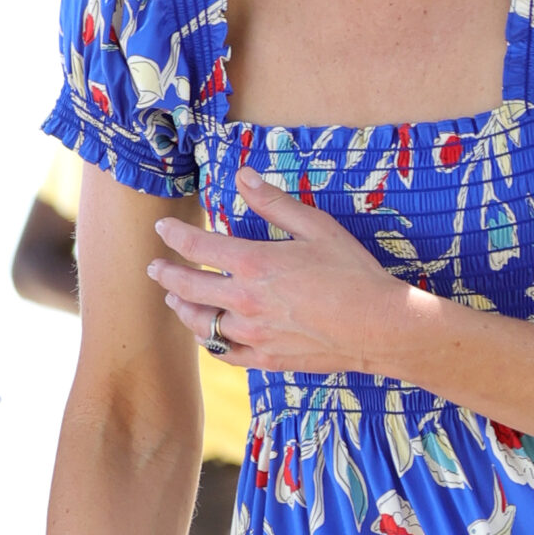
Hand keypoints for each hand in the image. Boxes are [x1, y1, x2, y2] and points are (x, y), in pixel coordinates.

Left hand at [146, 167, 413, 375]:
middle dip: (167, 274)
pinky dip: (210, 340)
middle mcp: (245, 302)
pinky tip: (207, 334)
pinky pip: (224, 352)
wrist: (378, 328)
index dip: (175, 235)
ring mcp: (252, 335)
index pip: (197, 247)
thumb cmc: (352, 273)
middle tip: (155, 268)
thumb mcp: (317, 227)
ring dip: (182, 308)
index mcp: (254, 264)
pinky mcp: (265, 359)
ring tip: (174, 298)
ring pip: (200, 323)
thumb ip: (274, 203)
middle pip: (188, 287)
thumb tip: (243, 175)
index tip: (163, 228)